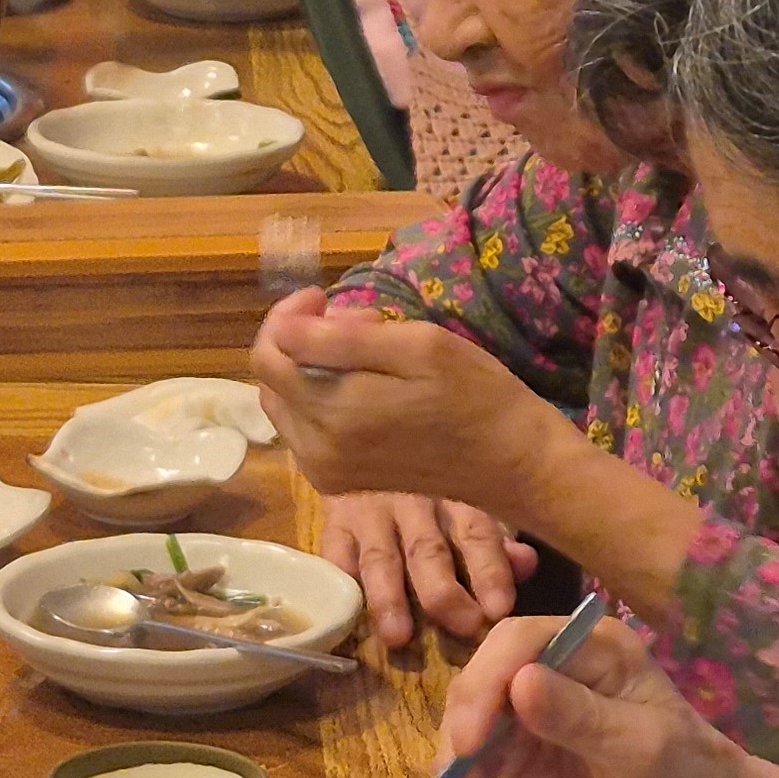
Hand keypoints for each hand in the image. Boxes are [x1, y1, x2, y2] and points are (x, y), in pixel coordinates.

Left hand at [251, 289, 571, 514]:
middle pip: (271, 379)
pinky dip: (321, 397)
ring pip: (285, 402)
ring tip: (368, 353)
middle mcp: (315, 451)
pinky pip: (305, 427)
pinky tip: (365, 386)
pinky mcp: (337, 481)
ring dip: (310, 368)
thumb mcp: (416, 348)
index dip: (287, 316)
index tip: (324, 296)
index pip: (267, 354)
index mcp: (331, 416)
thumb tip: (282, 328)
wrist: (512, 463)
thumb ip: (339, 340)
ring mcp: (325, 471)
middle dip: (301, 340)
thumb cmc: (474, 395)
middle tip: (359, 325)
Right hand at [319, 491, 536, 646]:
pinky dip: (341, 578)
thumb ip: (499, 541)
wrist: (372, 437)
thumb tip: (526, 564)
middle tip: (461, 625)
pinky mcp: (334, 519)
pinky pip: (334, 550)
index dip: (489, 570)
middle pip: (428, 550)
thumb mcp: (477, 505)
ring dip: (388, 597)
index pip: (477, 534)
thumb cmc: (438, 487)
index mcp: (458, 500)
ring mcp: (370, 511)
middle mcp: (414, 504)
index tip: (498, 608)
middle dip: (444, 592)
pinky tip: (347, 606)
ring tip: (396, 636)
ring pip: (380, 557)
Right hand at [424, 612, 747, 777]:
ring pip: (471, 727)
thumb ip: (579, 716)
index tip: (470, 740)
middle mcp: (554, 667)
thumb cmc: (688, 776)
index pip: (518, 643)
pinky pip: (478, 766)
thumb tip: (520, 683)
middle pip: (483, 682)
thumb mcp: (639, 747)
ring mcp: (532, 709)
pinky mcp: (521, 751)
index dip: (485, 683)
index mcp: (590, 646)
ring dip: (455, 776)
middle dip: (462, 736)